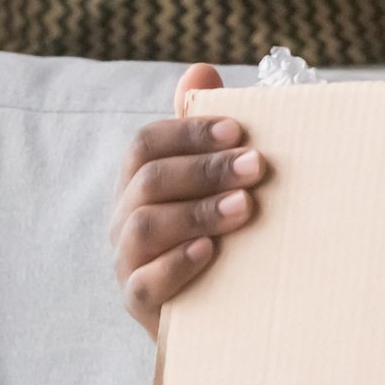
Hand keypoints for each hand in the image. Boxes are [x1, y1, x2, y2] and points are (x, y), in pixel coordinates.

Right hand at [109, 64, 265, 337]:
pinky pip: (145, 282)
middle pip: (148, 180)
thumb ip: (207, 131)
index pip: (146, 144)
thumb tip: (200, 70)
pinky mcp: (139, 303)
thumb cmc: (224, 233)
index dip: (188, 132)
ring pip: (143, 227)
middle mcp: (125, 217)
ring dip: (196, 212)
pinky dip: (177, 264)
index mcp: (141, 181)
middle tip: (258, 166)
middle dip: (204, 168)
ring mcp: (128, 260)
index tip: (239, 129)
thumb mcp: (220, 183)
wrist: (222, 313)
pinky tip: (210, 251)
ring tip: (244, 207)